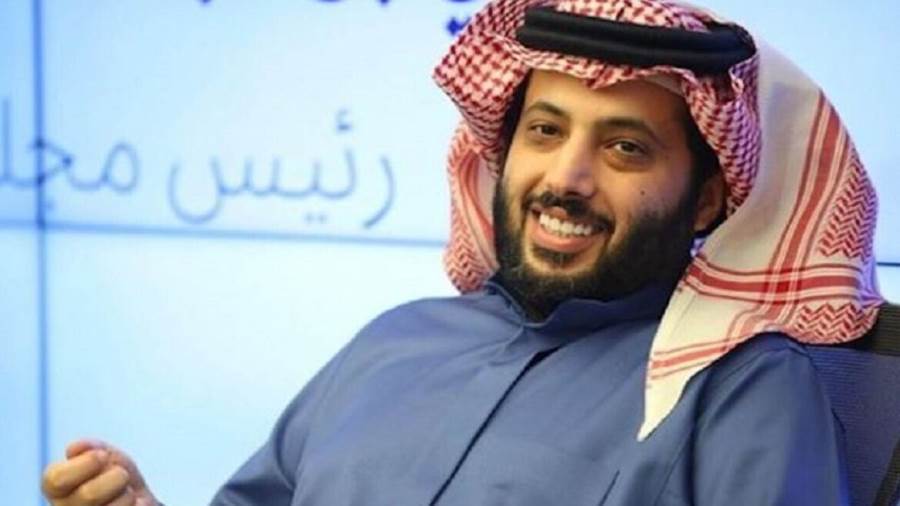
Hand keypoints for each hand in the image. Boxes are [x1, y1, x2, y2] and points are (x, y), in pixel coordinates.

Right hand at [42, 439, 158, 505]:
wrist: (139, 500)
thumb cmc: (116, 477)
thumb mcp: (106, 456)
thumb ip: (91, 449)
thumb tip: (75, 448)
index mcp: (57, 489)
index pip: (56, 479)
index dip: (86, 463)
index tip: (102, 456)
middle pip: (88, 495)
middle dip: (115, 478)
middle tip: (121, 476)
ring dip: (127, 495)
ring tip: (126, 494)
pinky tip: (137, 504)